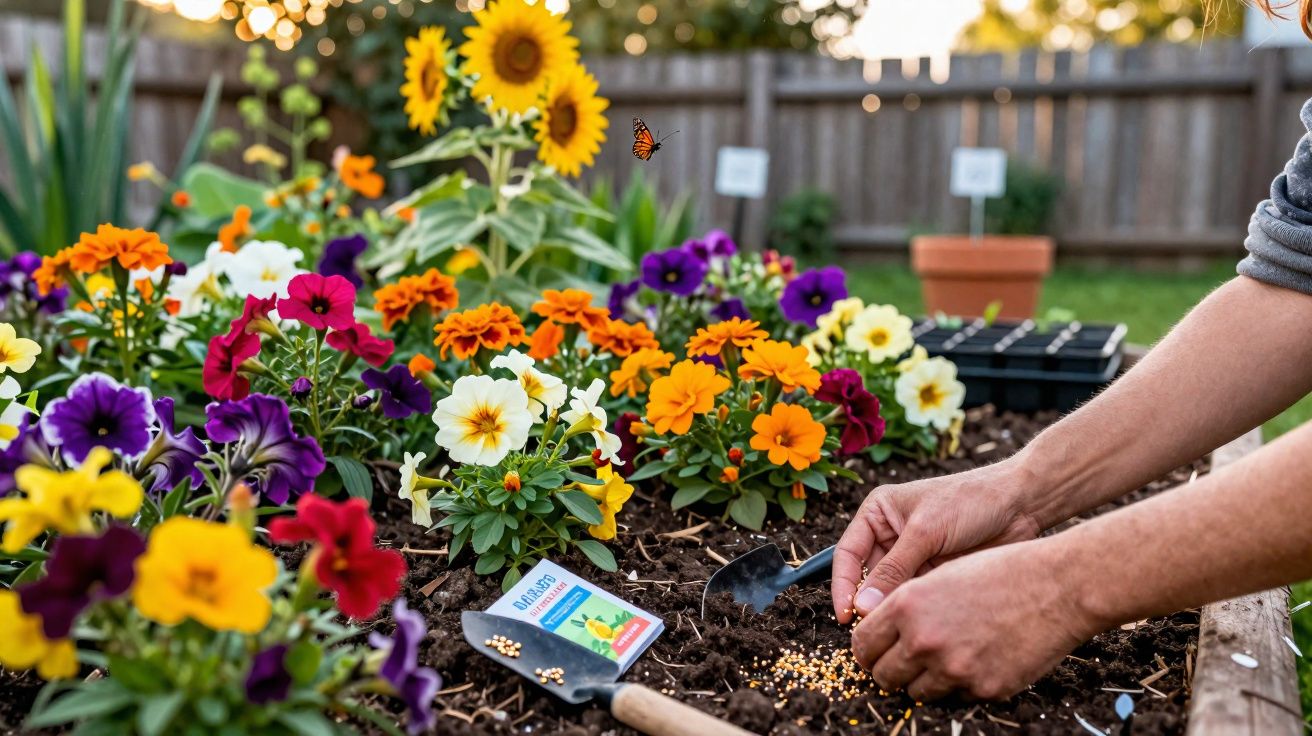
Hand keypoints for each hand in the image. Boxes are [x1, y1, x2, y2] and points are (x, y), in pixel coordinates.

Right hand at [832, 458, 1042, 622]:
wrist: (1020, 504)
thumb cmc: (970, 501)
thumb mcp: (926, 532)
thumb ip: (893, 570)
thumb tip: (862, 608)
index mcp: (878, 513)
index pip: (848, 554)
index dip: (842, 585)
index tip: (844, 616)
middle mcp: (890, 535)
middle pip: (866, 577)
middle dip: (867, 603)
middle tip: (872, 631)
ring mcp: (913, 557)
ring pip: (890, 592)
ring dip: (892, 609)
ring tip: (899, 628)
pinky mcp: (933, 573)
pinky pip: (914, 598)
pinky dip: (914, 611)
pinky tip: (920, 622)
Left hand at [850, 538, 1100, 700]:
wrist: (1057, 587)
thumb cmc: (1000, 572)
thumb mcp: (940, 575)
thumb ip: (906, 606)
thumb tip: (882, 634)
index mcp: (907, 606)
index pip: (863, 644)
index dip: (867, 650)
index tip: (875, 652)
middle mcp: (923, 640)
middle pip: (884, 675)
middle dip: (890, 670)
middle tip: (905, 662)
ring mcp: (953, 669)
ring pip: (917, 692)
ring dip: (925, 679)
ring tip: (948, 656)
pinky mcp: (983, 689)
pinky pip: (957, 696)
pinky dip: (962, 683)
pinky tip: (980, 657)